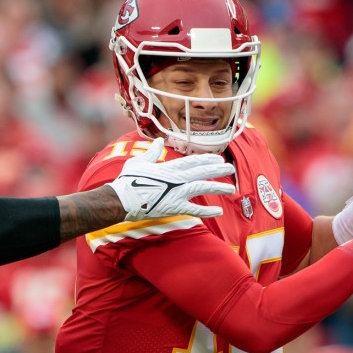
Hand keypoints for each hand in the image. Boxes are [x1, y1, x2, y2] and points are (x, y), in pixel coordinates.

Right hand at [109, 138, 235, 220]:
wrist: (122, 200)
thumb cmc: (127, 181)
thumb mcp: (138, 162)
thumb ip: (152, 152)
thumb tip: (159, 141)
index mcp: (169, 167)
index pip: (193, 161)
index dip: (207, 159)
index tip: (218, 158)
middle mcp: (177, 178)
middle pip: (202, 171)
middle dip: (218, 170)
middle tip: (230, 168)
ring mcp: (177, 193)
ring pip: (203, 187)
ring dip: (218, 187)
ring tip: (231, 188)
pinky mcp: (174, 207)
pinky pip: (195, 209)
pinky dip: (207, 210)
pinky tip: (219, 210)